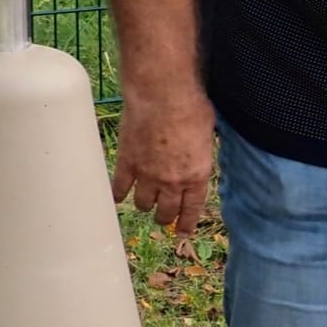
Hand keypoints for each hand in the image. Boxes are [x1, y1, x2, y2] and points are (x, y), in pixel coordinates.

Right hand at [111, 90, 217, 234]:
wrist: (162, 95)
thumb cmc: (192, 108)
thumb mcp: (209, 135)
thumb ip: (202, 154)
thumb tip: (199, 156)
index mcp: (197, 175)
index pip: (192, 209)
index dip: (186, 223)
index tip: (182, 232)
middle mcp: (172, 181)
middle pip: (166, 212)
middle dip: (165, 217)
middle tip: (163, 216)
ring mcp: (147, 174)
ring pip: (143, 203)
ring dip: (144, 205)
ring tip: (144, 202)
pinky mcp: (126, 163)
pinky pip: (120, 188)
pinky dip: (118, 194)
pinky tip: (117, 197)